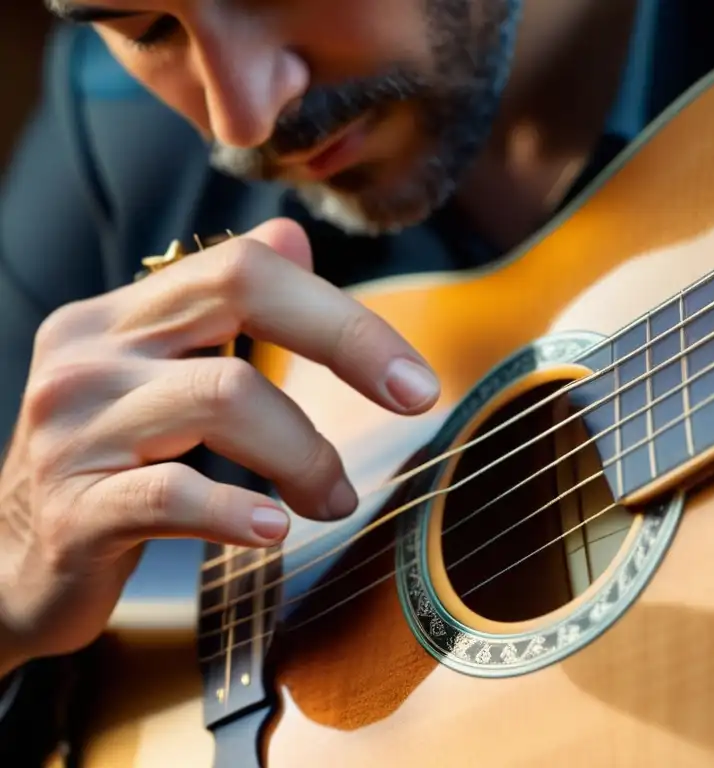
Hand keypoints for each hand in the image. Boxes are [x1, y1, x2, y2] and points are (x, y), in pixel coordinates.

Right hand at [0, 218, 438, 674]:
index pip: (244, 267)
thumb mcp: (154, 375)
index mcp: (120, 316)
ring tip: (333, 497)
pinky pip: (171, 493)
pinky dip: (237, 512)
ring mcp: (75, 428)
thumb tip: (291, 237)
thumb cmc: (107, 465)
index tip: (411, 374)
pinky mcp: (74, 508)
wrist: (8, 563)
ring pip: (222, 397)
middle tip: (414, 402)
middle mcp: (91, 354)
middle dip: (347, 345)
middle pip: (239, 298)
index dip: (340, 311)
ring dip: (306, 454)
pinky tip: (274, 530)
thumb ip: (220, 306)